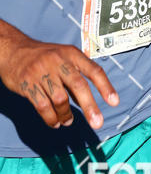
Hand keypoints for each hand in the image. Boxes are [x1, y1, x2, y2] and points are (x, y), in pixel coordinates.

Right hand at [0, 27, 118, 129]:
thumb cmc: (44, 57)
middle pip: (78, 85)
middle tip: (97, 123)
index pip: (93, 70)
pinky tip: (55, 123)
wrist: (13, 50)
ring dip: (66, 115)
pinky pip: (42, 106)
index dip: (105, 86)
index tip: (115, 102)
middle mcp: (58, 60)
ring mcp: (42, 71)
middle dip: (90, 106)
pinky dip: (51, 118)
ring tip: (68, 121)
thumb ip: (75, 77)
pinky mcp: (27, 84)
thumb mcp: (63, 59)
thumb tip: (89, 102)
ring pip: (60, 99)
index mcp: (71, 53)